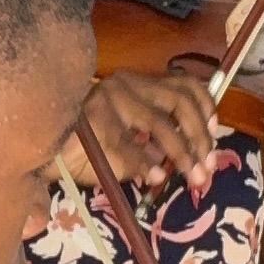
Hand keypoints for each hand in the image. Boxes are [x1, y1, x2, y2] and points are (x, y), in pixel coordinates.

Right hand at [69, 72, 217, 197]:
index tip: (215, 130)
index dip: (205, 105)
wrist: (47, 156)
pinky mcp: (95, 121)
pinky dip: (147, 164)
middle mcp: (125, 85)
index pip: (183, 84)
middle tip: (208, 166)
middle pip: (179, 102)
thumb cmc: (89, 149)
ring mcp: (109, 100)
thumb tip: (195, 155)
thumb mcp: (133, 140)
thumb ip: (159, 142)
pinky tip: (157, 179)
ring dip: (182, 154)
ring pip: (159, 123)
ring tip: (192, 177)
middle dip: (199, 136)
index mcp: (136, 84)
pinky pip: (130, 146)